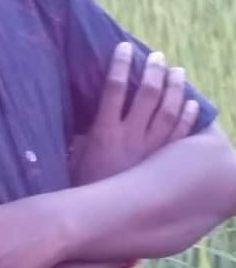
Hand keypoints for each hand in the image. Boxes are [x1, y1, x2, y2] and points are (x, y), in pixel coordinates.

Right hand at [71, 42, 198, 186]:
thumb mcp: (74, 155)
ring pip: (167, 112)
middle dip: (153, 72)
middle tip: (157, 57)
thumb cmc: (81, 187)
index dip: (119, 64)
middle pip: (146, 94)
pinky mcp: (161, 164)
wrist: (99, 221)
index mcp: (103, 131)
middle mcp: (129, 136)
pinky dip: (187, 117)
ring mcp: (149, 150)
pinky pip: (179, 136)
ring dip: (175, 89)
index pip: (112, 88)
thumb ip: (83, 133)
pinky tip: (192, 104)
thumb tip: (83, 112)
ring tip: (177, 72)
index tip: (124, 47)